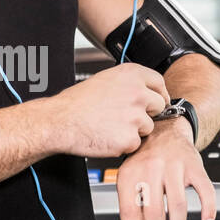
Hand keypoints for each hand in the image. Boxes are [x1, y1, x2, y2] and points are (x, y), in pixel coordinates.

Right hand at [51, 63, 169, 157]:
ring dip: (134, 130)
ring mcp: (136, 116)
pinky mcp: (130, 138)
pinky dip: (123, 144)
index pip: (159, 83)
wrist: (60, 121)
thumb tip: (144, 92)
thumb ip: (128, 84)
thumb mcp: (105, 80)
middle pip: (159, 105)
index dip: (158, 94)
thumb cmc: (76, 103)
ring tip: (110, 126)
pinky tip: (107, 136)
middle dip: (147, 113)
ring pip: (148, 127)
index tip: (157, 100)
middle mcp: (137, 93)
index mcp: (131, 75)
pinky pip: (135, 144)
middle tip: (126, 117)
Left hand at [116, 117, 215, 219]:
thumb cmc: (144, 161)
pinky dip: (208, 209)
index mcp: (130, 174)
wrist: (165, 131)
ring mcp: (174, 166)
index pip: (130, 210)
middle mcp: (151, 168)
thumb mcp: (129, 178)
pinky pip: (205, 190)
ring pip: (178, 205)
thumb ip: (132, 207)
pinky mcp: (195, 166)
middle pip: (154, 211)